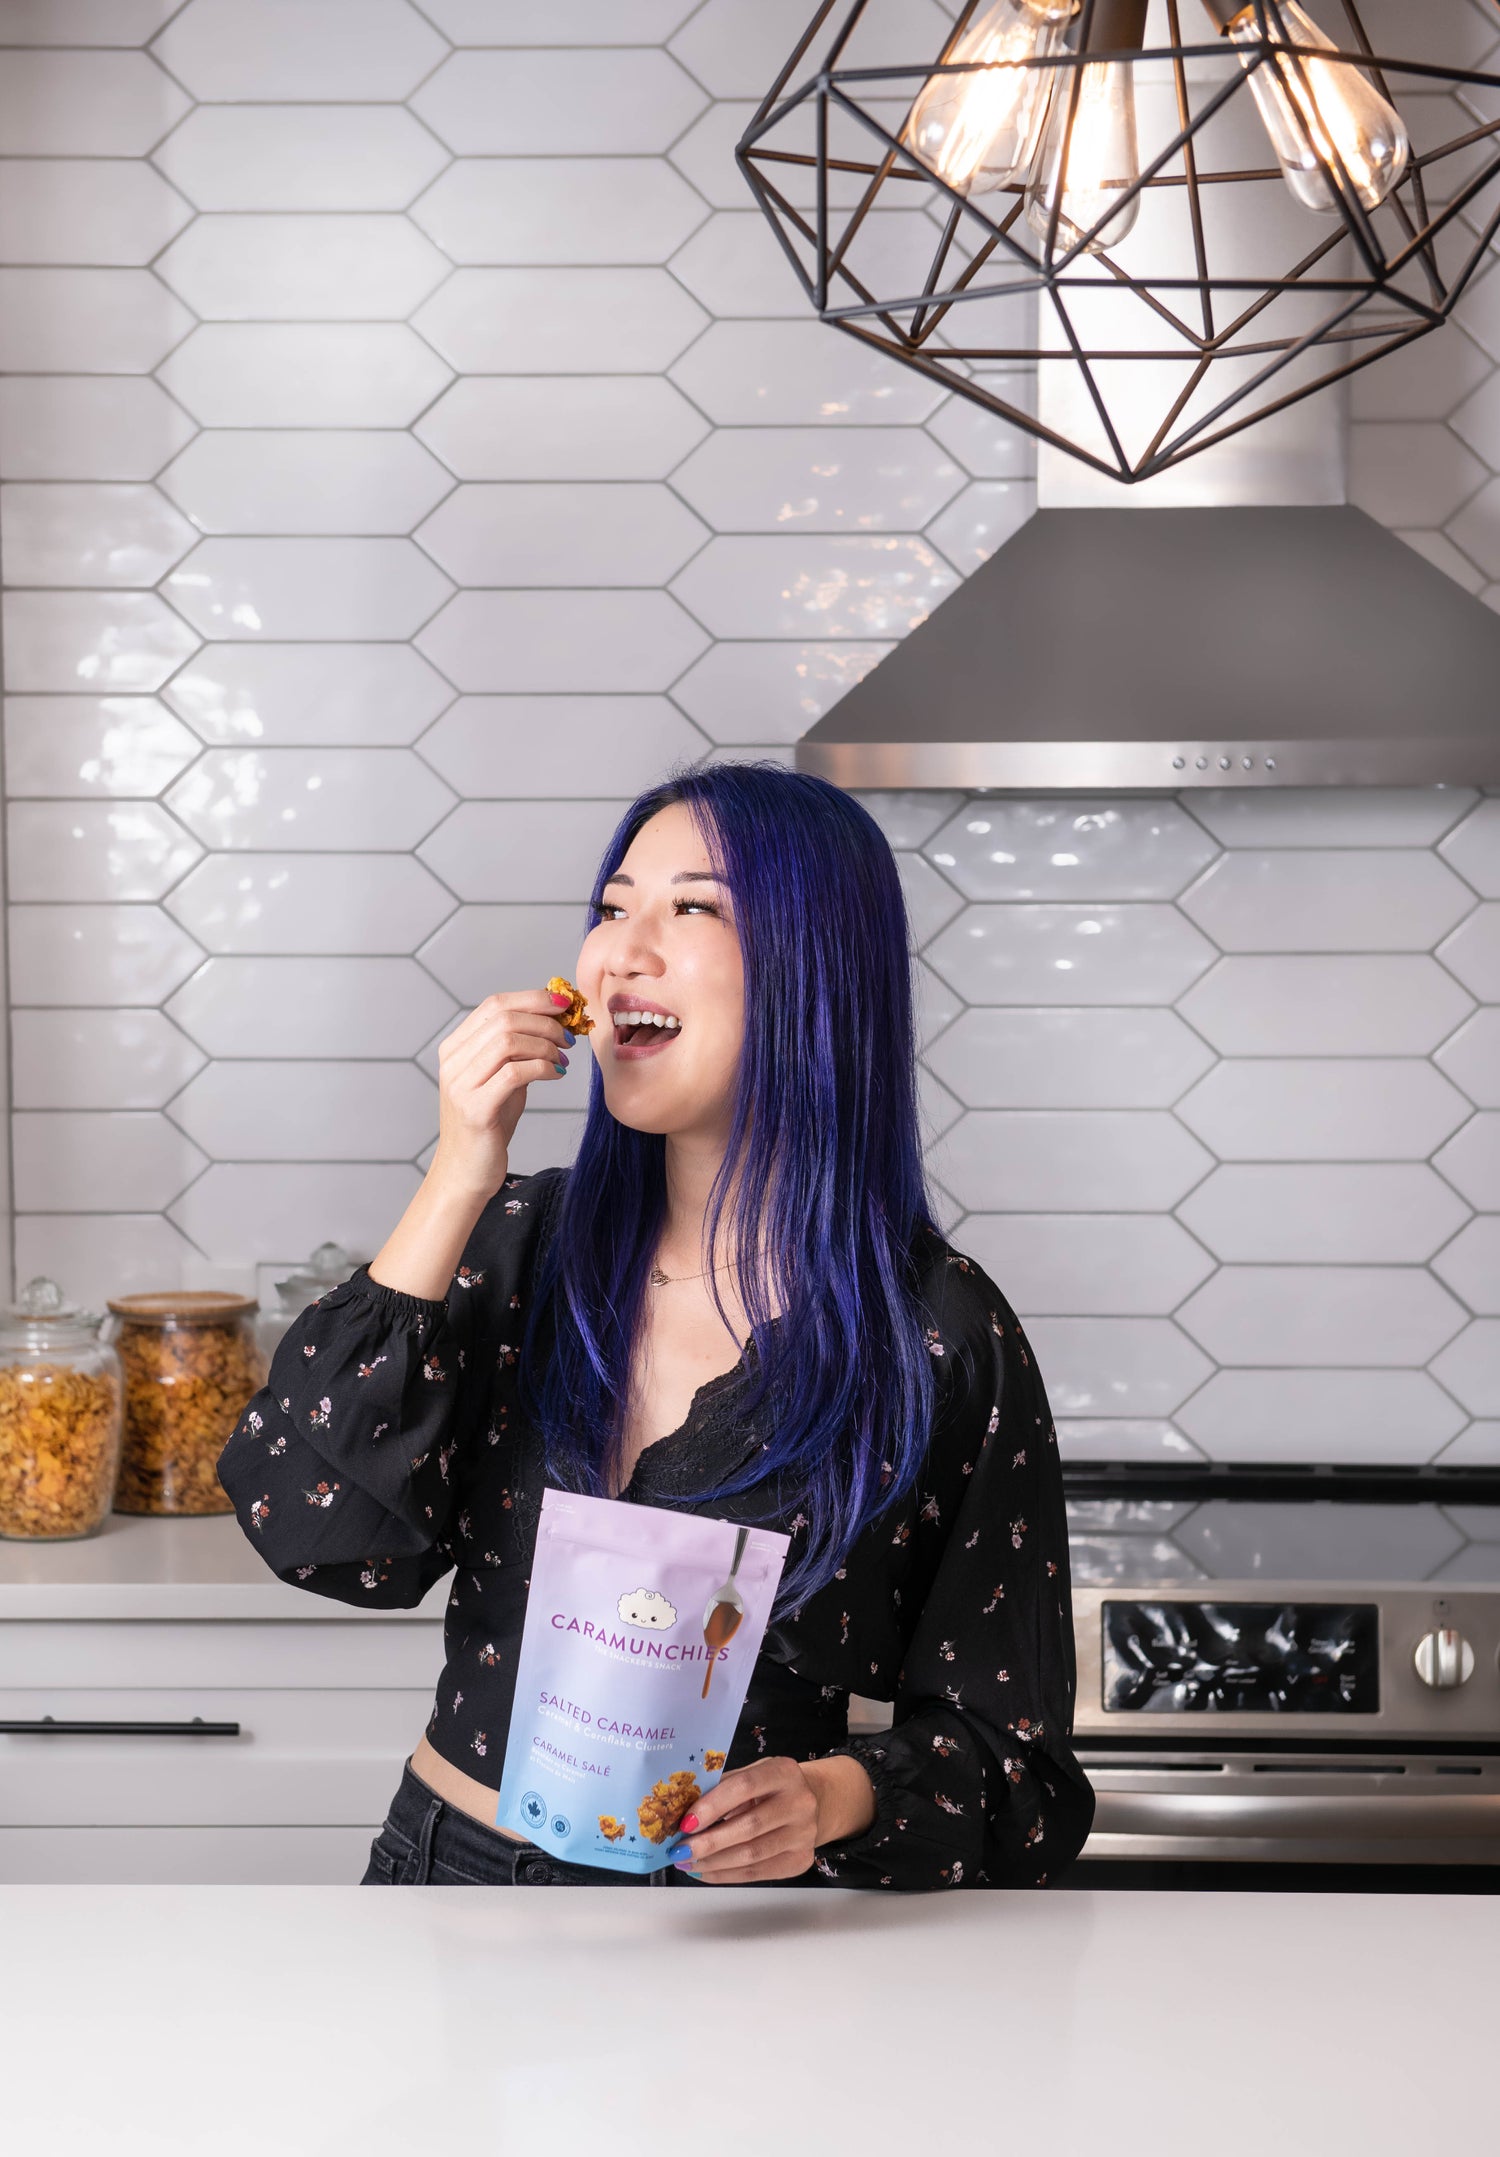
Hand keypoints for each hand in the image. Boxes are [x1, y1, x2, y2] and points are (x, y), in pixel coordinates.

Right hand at [430, 988, 575, 1204]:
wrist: (465, 1172)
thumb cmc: (489, 1123)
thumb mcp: (501, 1078)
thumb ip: (517, 1050)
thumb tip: (553, 1019)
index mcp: (455, 1048)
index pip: (494, 1004)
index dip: (533, 999)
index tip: (564, 1004)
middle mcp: (452, 1062)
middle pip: (504, 1019)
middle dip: (545, 1022)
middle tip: (568, 1037)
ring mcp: (461, 1085)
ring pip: (508, 1041)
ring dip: (545, 1045)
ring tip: (563, 1058)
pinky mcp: (475, 1109)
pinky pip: (514, 1073)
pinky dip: (543, 1068)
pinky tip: (557, 1074)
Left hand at [671, 1753, 874, 1882]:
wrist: (815, 1802)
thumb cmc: (772, 1787)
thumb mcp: (753, 1773)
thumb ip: (724, 1787)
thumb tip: (683, 1812)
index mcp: (784, 1772)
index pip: (744, 1787)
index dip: (712, 1806)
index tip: (685, 1823)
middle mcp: (800, 1803)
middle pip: (749, 1827)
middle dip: (708, 1842)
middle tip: (679, 1850)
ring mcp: (804, 1835)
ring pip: (752, 1855)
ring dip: (713, 1862)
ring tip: (687, 1863)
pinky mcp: (801, 1861)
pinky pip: (757, 1873)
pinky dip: (726, 1875)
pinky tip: (705, 1871)